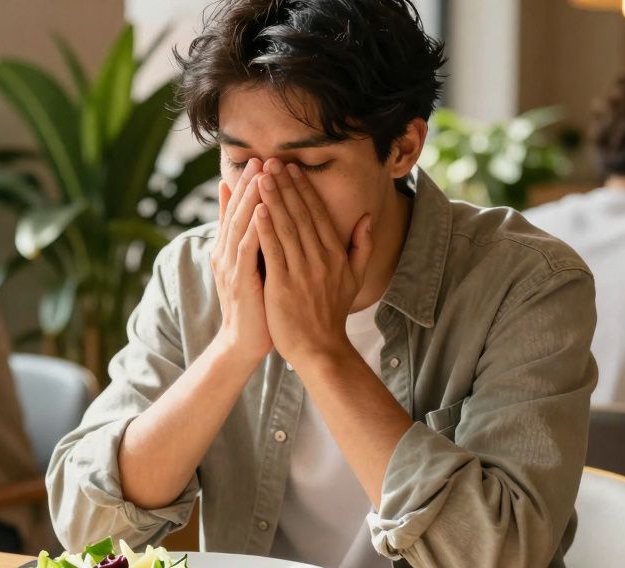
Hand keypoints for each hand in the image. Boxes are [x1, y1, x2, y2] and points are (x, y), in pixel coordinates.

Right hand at [210, 158, 271, 363]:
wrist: (243, 342)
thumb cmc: (254, 304)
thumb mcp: (250, 268)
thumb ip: (252, 243)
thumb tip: (260, 221)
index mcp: (228, 249)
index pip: (237, 210)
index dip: (247, 185)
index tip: (261, 161)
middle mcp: (224, 253)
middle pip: (236, 211)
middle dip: (248, 184)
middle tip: (260, 159)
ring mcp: (230, 266)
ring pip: (239, 225)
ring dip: (250, 199)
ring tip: (261, 175)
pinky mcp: (239, 281)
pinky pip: (246, 249)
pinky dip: (253, 228)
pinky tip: (262, 210)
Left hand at [254, 159, 373, 367]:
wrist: (320, 349)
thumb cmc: (332, 314)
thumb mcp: (355, 279)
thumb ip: (362, 246)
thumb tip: (367, 217)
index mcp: (336, 255)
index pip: (318, 214)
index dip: (304, 189)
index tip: (292, 168)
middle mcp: (321, 259)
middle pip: (301, 215)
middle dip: (285, 186)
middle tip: (272, 161)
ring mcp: (302, 272)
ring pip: (287, 228)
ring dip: (274, 200)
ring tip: (261, 176)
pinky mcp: (284, 285)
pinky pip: (274, 251)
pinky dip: (265, 229)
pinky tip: (257, 210)